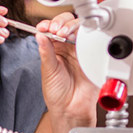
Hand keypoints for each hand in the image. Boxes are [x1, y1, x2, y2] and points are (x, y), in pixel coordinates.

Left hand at [35, 13, 96, 132]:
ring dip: (71, 27)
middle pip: (67, 24)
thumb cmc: (57, 94)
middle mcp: (68, 47)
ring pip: (80, 29)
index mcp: (55, 49)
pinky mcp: (93, 56)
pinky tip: (77, 39)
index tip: (45, 27)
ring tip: (64, 34)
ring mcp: (81, 50)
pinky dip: (86, 35)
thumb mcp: (48, 71)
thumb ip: (46, 52)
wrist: (72, 109)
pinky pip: (92, 40)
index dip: (49, 24)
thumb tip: (39, 35)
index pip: (52, 29)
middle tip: (56, 30)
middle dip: (61, 23)